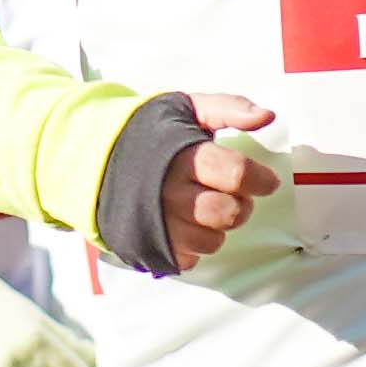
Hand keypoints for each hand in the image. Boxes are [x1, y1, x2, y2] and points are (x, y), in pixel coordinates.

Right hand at [147, 92, 282, 271]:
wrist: (97, 157)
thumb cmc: (152, 133)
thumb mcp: (189, 109)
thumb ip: (230, 108)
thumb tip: (267, 116)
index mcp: (182, 156)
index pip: (235, 174)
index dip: (261, 179)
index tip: (268, 181)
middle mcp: (169, 192)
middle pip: (227, 212)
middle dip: (242, 205)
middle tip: (236, 195)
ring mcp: (158, 223)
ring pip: (212, 240)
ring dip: (220, 227)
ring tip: (210, 207)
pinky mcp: (150, 246)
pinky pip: (191, 258)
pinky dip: (197, 244)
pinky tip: (190, 222)